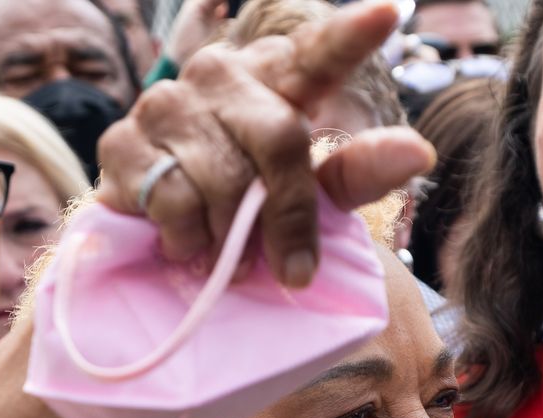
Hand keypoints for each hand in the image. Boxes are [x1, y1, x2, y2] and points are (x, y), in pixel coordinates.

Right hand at [97, 0, 435, 273]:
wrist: (171, 229)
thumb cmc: (254, 198)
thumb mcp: (318, 191)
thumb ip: (362, 172)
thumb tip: (420, 151)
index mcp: (277, 77)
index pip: (317, 53)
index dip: (349, 36)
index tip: (385, 13)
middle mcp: (220, 73)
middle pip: (278, 139)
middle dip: (287, 216)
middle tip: (286, 267)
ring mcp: (166, 102)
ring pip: (223, 179)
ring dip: (231, 235)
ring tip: (223, 243)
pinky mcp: (121, 140)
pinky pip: (173, 201)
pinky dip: (187, 237)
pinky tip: (184, 235)